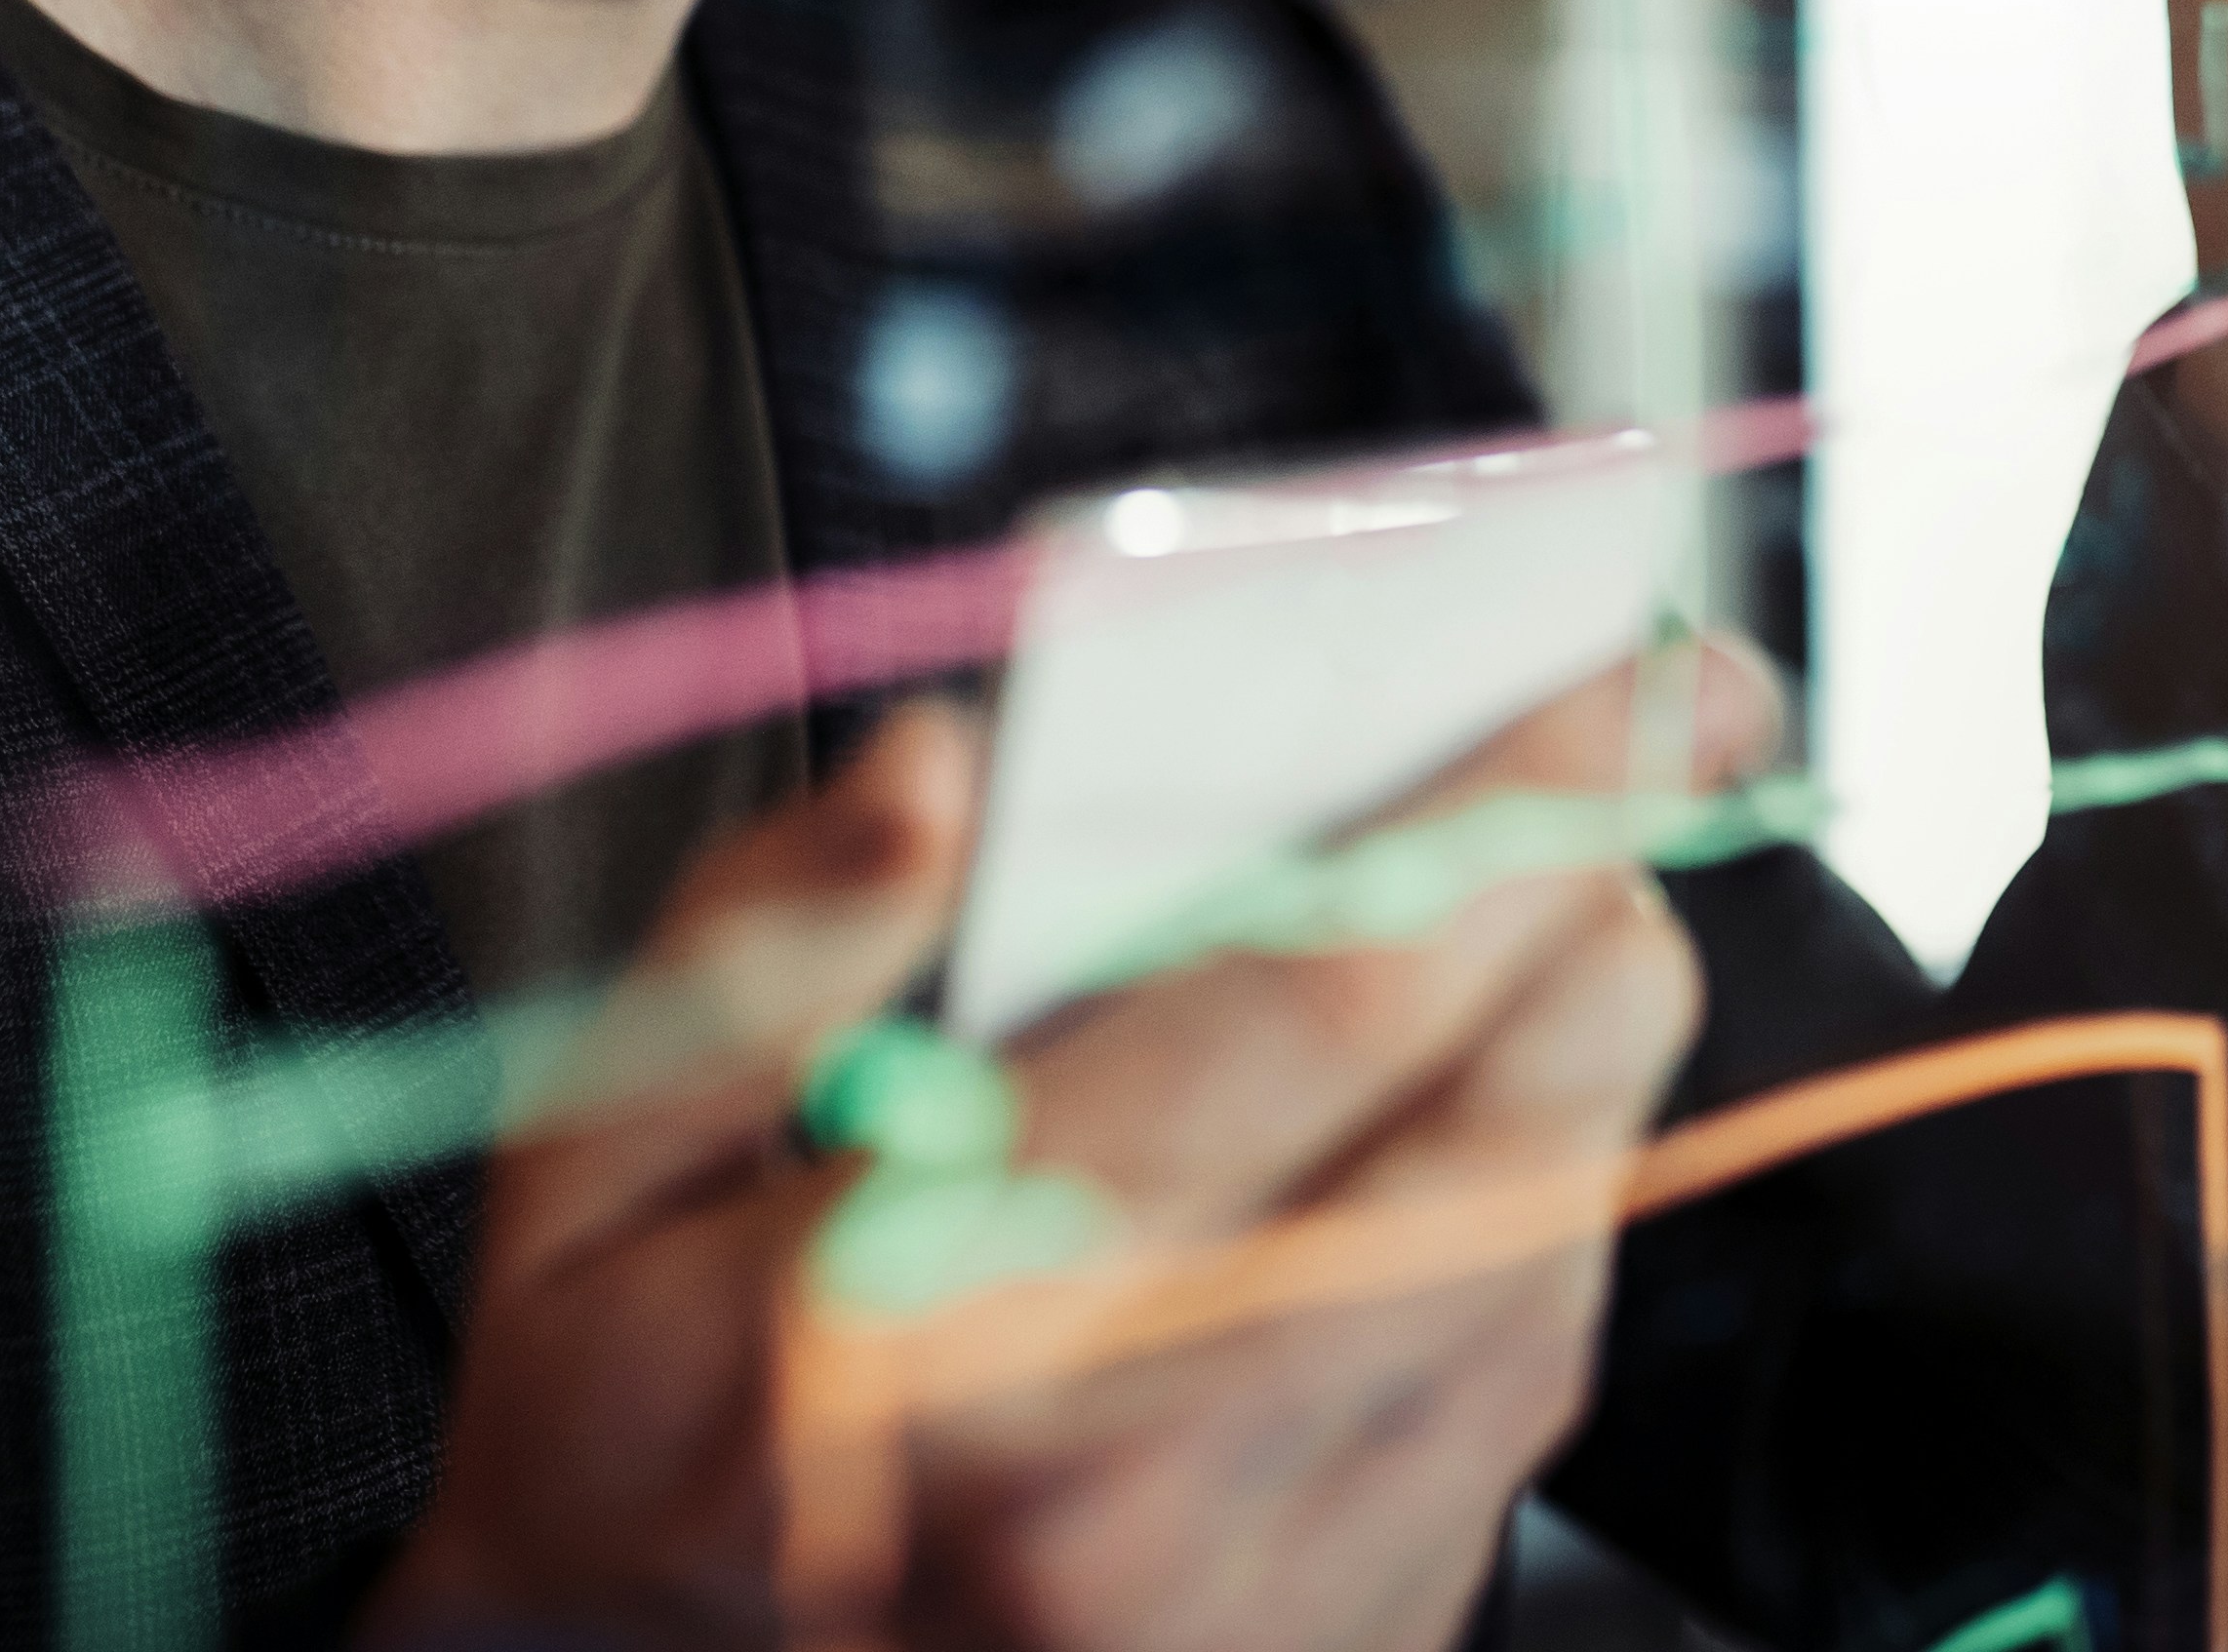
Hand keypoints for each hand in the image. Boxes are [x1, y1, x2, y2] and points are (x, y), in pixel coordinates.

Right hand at [377, 636, 1785, 1646]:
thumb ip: (762, 946)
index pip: (1309, 1008)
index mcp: (943, 1329)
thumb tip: (947, 769)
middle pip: (1494, 1147)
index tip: (1610, 667)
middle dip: (1603, 913)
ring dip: (1589, 1073)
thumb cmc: (613, 1457)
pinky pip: (1507, 1427)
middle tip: (1647, 759)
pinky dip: (1535, 1244)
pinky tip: (1495, 1141)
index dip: (1498, 811)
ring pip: (1535, 1283)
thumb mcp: (581, 1182)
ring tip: (1572, 924)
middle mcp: (1135, 1490)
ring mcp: (1255, 1605)